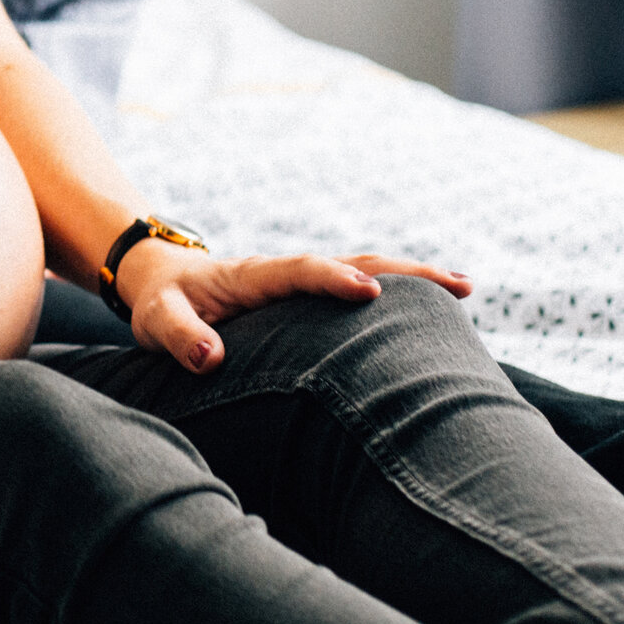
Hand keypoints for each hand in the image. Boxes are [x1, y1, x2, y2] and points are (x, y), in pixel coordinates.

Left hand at [113, 245, 473, 375]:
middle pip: (354, 263)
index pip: (301, 270)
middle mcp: (287, 273)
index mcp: (254, 275)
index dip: (334, 279)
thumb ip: (181, 338)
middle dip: (404, 274)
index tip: (372, 294)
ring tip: (466, 290)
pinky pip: (357, 291)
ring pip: (364, 273)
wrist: (159, 279)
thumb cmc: (160, 303)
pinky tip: (433, 314)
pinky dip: (396, 295)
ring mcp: (302, 285)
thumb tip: (212, 360)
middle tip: (460, 286)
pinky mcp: (308, 300)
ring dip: (411, 280)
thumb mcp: (157, 320)